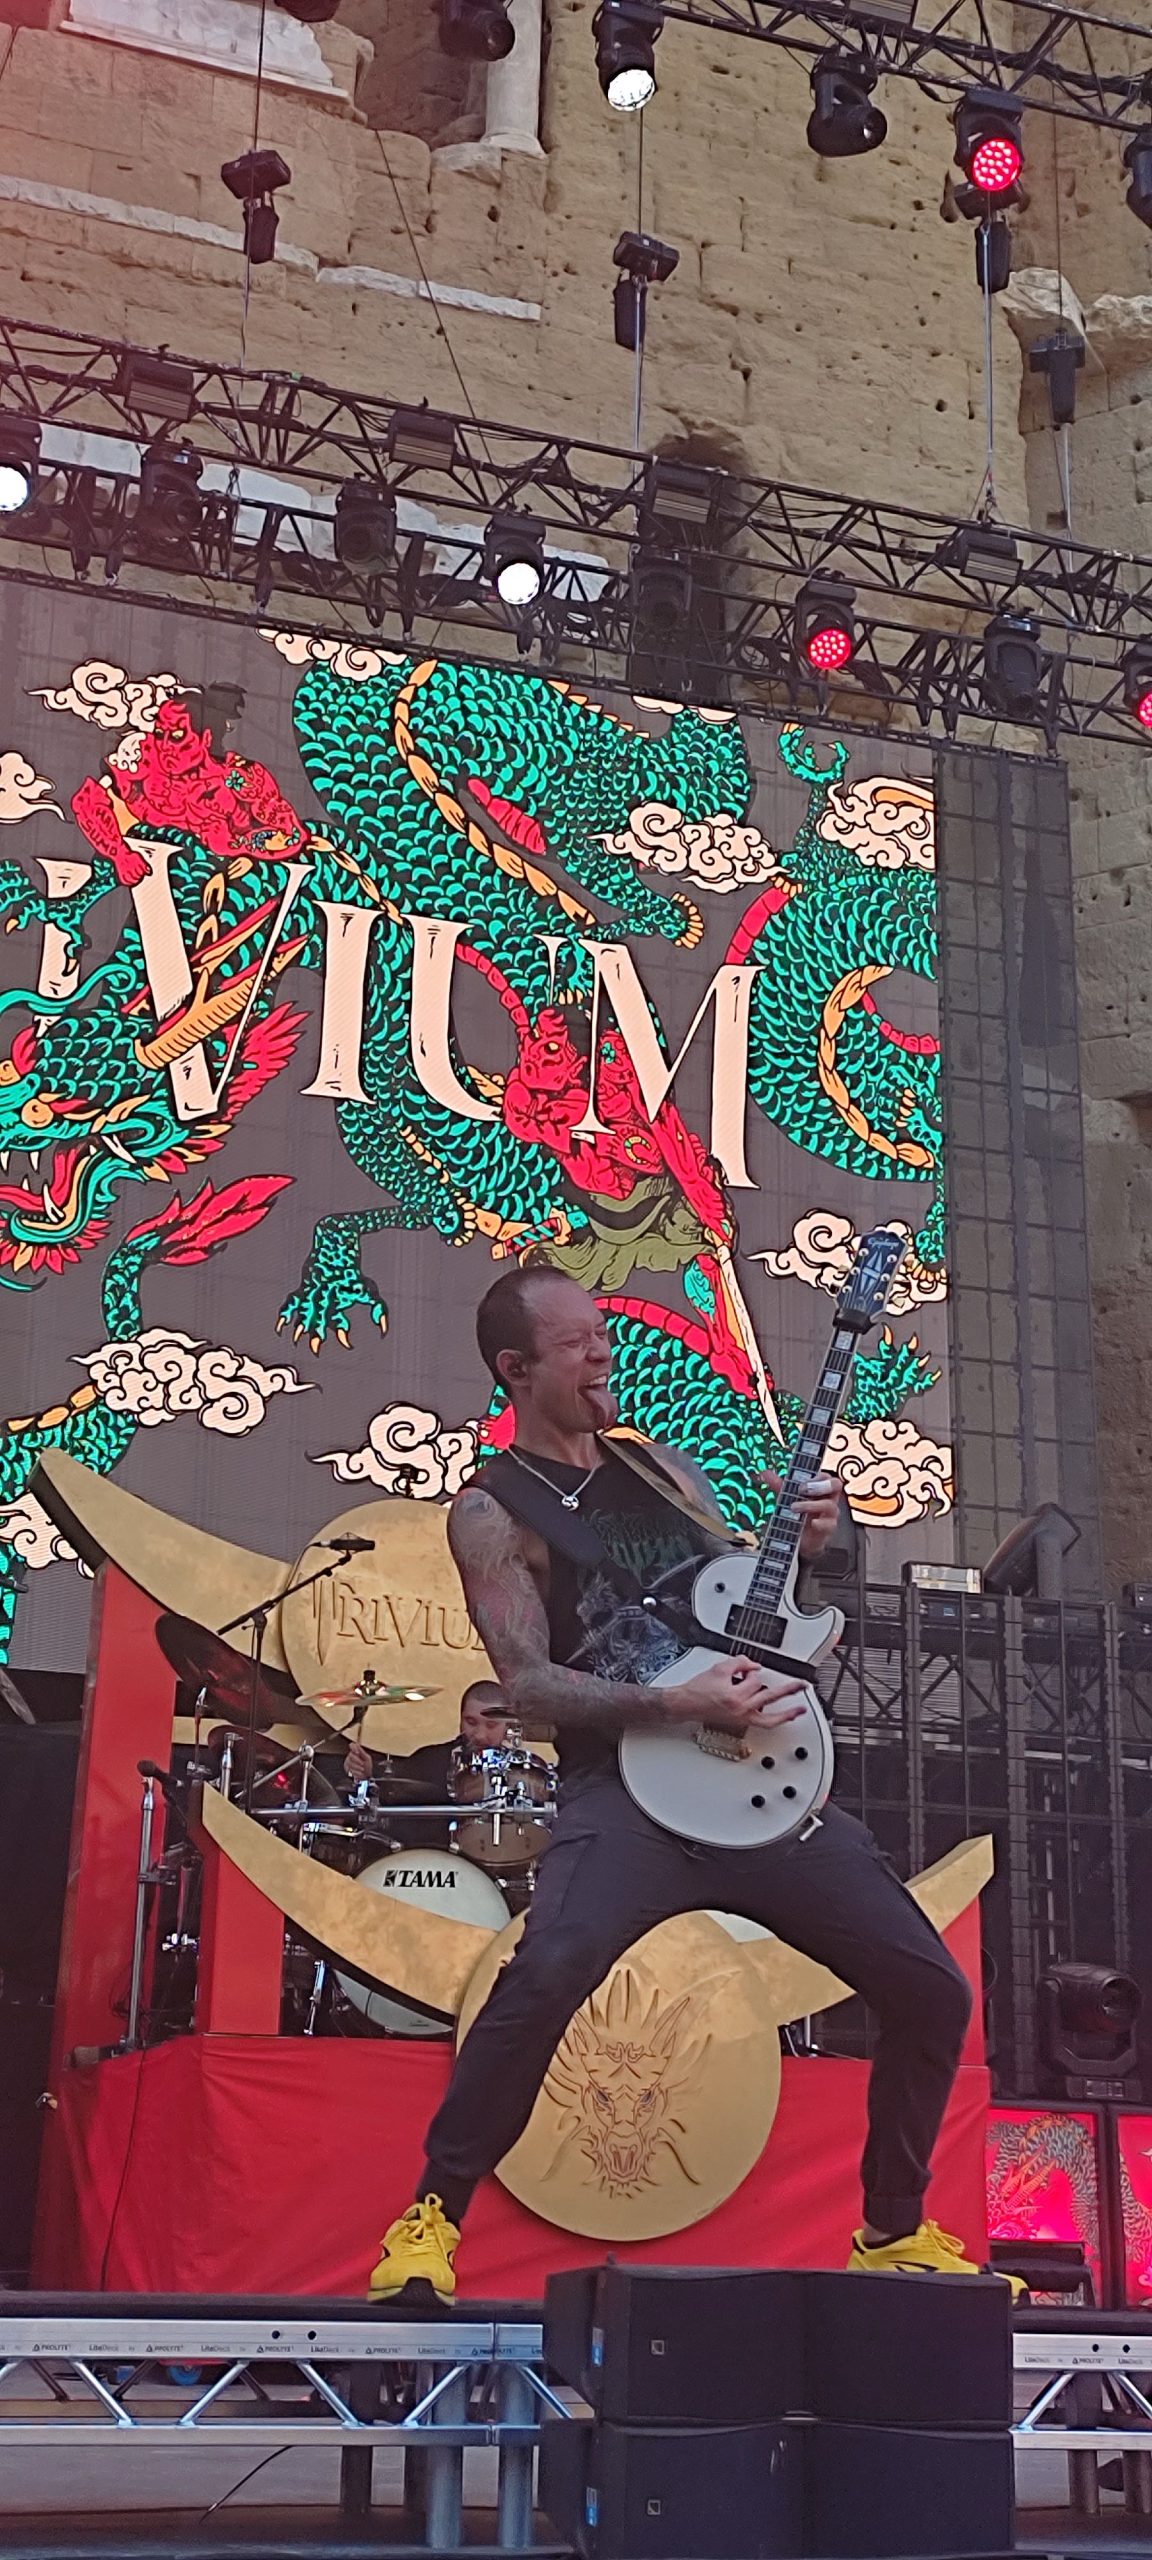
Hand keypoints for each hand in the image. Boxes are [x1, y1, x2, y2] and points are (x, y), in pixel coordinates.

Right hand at [344, 1739, 372, 1781]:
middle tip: (362, 1763)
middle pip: (350, 1755)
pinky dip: (356, 1772)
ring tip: (362, 1769)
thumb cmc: (367, 1767)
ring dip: (357, 1767)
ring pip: (350, 1763)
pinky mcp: (347, 1769)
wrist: (366, 1777)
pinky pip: (350, 1769)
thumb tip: (357, 1744)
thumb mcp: (367, 1758)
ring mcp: (348, 1763)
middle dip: (357, 1760)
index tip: (357, 1752)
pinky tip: (360, 1773)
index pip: (352, 1745)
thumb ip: (362, 1752)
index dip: (354, 1748)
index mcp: (356, 1752)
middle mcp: (351, 1756)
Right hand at [662, 1656, 805, 1733]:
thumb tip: (753, 1665)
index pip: (754, 1678)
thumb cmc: (698, 1690)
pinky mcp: (742, 1723)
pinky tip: (785, 1717)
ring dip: (788, 1712)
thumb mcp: (718, 1669)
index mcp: (734, 1695)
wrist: (687, 1704)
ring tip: (801, 1708)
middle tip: (802, 1685)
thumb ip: (738, 1663)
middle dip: (788, 1689)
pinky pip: (763, 1724)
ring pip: (771, 1718)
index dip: (753, 1670)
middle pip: (770, 1696)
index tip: (748, 1669)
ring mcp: (742, 1718)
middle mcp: (741, 1708)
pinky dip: (776, 1720)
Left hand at [763, 1469, 843, 1559]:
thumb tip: (765, 1472)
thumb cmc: (799, 1514)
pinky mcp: (828, 1529)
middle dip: (819, 1485)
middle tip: (802, 1490)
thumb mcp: (788, 1498)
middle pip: (836, 1485)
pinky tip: (812, 1523)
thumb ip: (779, 1485)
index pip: (826, 1476)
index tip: (802, 1482)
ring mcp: (830, 1514)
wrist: (801, 1539)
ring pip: (829, 1505)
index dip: (817, 1476)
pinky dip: (820, 1523)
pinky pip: (829, 1525)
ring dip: (810, 1505)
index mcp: (821, 1488)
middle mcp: (828, 1498)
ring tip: (794, 1507)